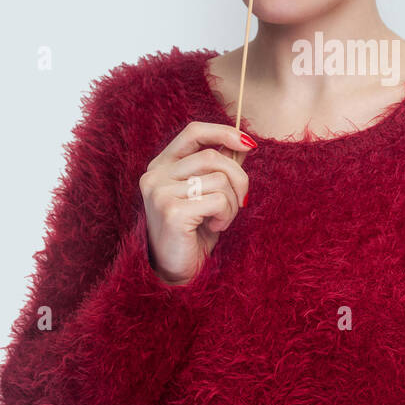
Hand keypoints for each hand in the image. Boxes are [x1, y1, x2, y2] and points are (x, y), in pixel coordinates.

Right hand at [138, 122, 253, 284]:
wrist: (178, 273)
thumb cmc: (194, 233)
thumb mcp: (208, 194)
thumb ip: (220, 168)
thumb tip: (243, 144)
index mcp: (161, 166)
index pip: (193, 132)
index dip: (223, 132)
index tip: (249, 144)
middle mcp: (155, 175)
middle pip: (213, 157)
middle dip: (239, 178)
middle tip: (241, 201)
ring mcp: (160, 193)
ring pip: (219, 179)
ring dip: (232, 203)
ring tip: (221, 220)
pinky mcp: (172, 211)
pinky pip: (218, 200)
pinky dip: (226, 215)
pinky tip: (214, 227)